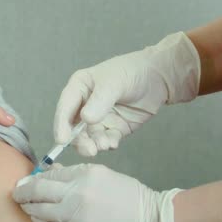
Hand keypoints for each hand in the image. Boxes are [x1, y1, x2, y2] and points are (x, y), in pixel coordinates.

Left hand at [12, 164, 181, 221]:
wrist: (152, 221)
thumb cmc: (128, 195)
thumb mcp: (101, 174)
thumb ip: (72, 172)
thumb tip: (49, 171)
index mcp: (84, 176)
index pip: (48, 176)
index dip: (31, 179)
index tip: (24, 181)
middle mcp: (78, 197)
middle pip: (38, 194)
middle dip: (23, 193)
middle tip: (17, 193)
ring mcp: (77, 220)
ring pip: (40, 214)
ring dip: (30, 209)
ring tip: (26, 206)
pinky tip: (40, 219)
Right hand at [55, 32, 199, 155]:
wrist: (159, 77)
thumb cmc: (132, 71)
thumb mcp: (114, 82)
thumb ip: (100, 100)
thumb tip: (86, 119)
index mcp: (79, 88)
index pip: (65, 108)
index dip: (61, 124)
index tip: (61, 139)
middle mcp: (85, 105)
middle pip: (74, 128)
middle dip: (79, 140)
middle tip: (89, 149)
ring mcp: (99, 118)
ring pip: (90, 137)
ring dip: (95, 144)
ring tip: (105, 144)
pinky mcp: (114, 128)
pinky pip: (106, 140)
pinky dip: (108, 144)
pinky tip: (113, 142)